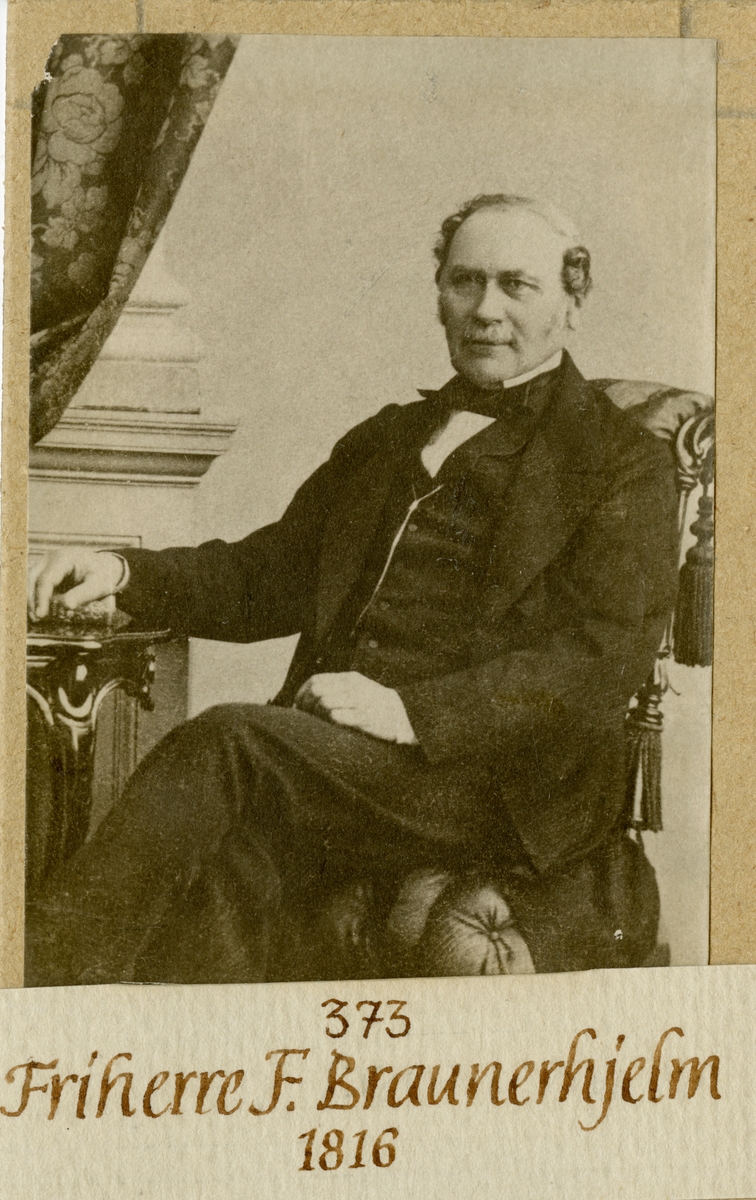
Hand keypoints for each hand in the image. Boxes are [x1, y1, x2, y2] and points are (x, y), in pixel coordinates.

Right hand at [28, 548, 125, 620]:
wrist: (106, 566)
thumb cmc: (103, 575)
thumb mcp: (99, 585)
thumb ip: (83, 594)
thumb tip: (66, 606)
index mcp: (64, 558)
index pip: (46, 579)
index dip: (41, 598)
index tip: (41, 615)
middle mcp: (51, 558)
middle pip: (32, 577)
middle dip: (31, 599)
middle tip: (36, 618)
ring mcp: (46, 563)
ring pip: (29, 579)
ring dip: (30, 598)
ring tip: (35, 617)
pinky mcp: (45, 571)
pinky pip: (34, 582)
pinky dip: (33, 596)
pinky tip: (37, 610)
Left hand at [294, 671, 418, 744]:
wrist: (404, 715)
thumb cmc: (375, 705)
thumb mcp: (357, 689)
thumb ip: (337, 689)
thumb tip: (308, 699)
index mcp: (349, 678)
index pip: (315, 680)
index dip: (302, 694)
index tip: (300, 707)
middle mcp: (353, 687)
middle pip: (317, 691)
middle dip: (307, 706)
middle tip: (308, 718)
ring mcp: (359, 701)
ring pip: (325, 703)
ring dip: (318, 715)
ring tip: (321, 723)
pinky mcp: (364, 717)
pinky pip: (337, 716)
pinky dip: (330, 722)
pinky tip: (332, 727)